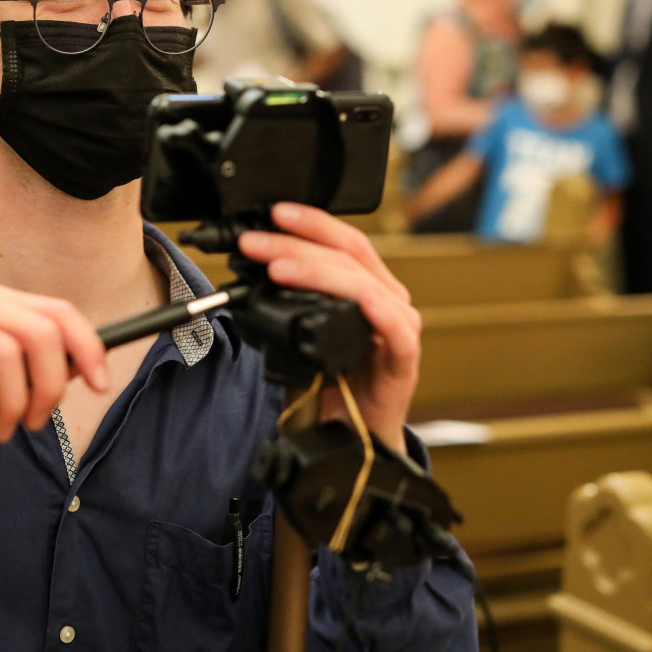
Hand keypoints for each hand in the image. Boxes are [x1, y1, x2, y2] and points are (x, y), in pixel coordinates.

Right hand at [0, 281, 108, 453]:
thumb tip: (78, 370)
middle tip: (33, 422)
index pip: (58, 312)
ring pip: (2, 352)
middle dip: (47, 387)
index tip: (100, 385)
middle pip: (39, 332)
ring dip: (8, 404)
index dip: (87, 347)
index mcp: (0, 304)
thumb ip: (33, 374)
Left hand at [238, 203, 419, 454]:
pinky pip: (397, 333)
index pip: (342, 242)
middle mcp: (385, 300)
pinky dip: (381, 315)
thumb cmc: (332, 383)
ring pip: (364, 286)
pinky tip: (366, 303)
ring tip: (280, 268)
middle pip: (347, 258)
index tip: (275, 213)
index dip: (311, 223)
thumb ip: (285, 302)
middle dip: (297, 245)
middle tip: (258, 243)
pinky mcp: (404, 362)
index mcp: (365, 286)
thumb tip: (247, 271)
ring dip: (319, 272)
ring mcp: (398, 329)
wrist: (353, 438)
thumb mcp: (300, 333)